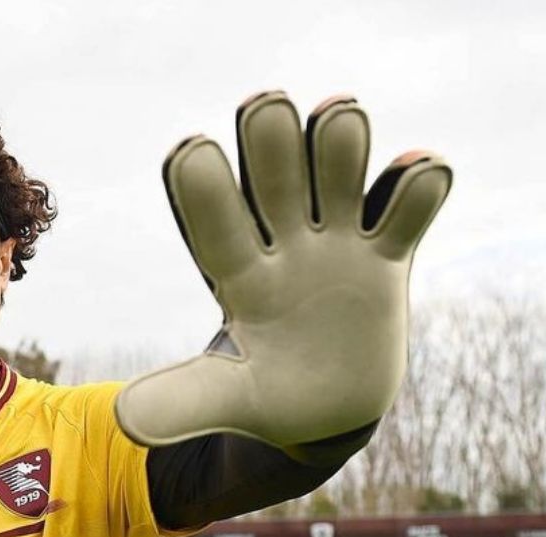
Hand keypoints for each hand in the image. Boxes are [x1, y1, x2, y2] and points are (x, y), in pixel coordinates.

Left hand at [115, 92, 451, 447]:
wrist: (326, 411)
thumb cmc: (266, 399)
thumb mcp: (228, 402)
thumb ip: (183, 402)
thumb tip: (126, 421)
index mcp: (237, 274)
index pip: (215, 222)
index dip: (202, 188)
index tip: (191, 150)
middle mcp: (284, 245)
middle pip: (274, 177)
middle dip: (269, 141)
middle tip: (264, 105)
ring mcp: (337, 245)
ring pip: (337, 173)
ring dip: (338, 143)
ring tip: (339, 117)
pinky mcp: (386, 256)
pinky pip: (406, 210)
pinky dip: (416, 186)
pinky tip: (419, 169)